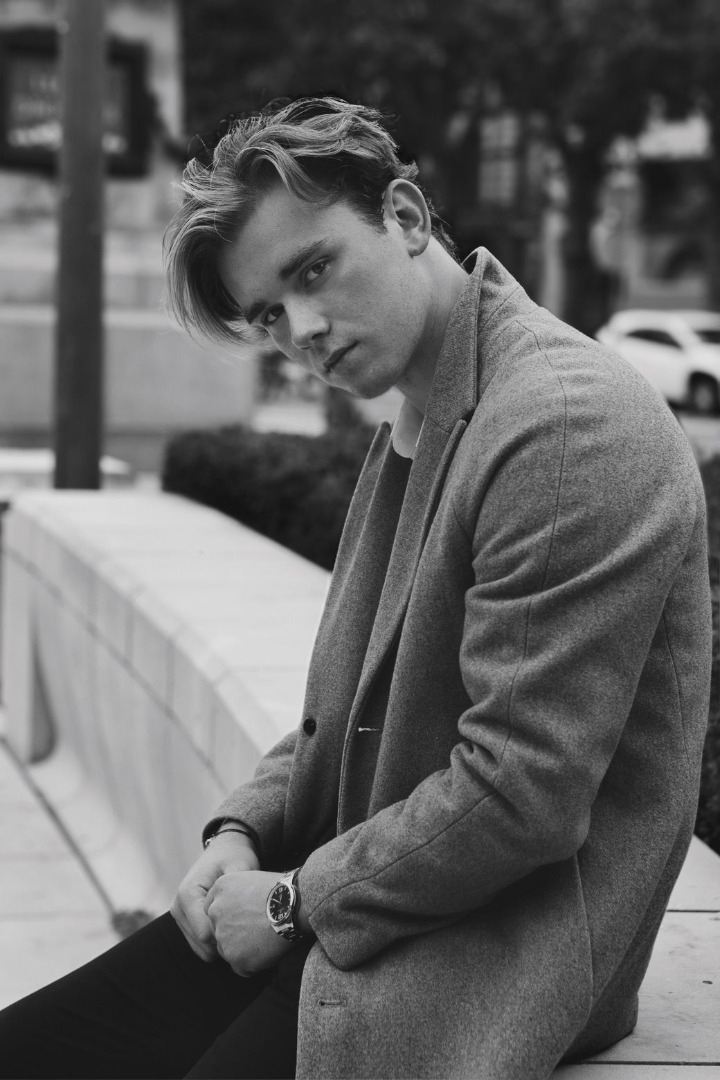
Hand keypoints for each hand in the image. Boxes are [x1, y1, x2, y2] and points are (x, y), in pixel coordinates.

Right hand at [171, 831, 259, 961]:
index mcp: (187, 894)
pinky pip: (202, 946)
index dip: (229, 933)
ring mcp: (180, 917)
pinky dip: (218, 941)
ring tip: (239, 922)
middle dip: (226, 939)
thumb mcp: (239, 866)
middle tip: (247, 923)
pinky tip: (232, 925)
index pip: (205, 934)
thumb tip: (235, 911)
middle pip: (203, 944)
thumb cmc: (234, 857)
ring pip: (202, 949)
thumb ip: (235, 888)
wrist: (225, 850)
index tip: (247, 923)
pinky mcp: (185, 923)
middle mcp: (178, 907)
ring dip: (222, 941)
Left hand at [204, 870, 294, 976]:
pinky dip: (253, 965)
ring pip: (228, 950)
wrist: (293, 905)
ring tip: (266, 940)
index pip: (214, 908)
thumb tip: (240, 908)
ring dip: (244, 950)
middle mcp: (215, 911)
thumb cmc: (282, 890)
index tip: (244, 919)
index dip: (230, 915)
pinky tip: (268, 952)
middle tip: (257, 931)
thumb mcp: (252, 880)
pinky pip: (241, 968)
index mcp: (220, 889)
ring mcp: (223, 935)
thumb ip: (237, 895)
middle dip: (234, 933)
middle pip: (219, 930)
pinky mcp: (234, 956)